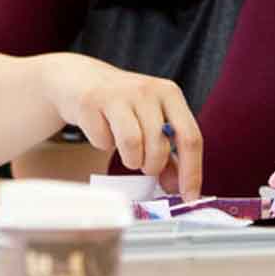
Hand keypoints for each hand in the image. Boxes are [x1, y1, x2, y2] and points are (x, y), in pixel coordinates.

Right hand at [40, 53, 204, 198]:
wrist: (82, 79)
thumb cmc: (123, 105)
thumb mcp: (152, 121)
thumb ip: (169, 154)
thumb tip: (176, 187)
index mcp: (170, 94)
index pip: (190, 137)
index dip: (191, 171)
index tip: (189, 196)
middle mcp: (148, 90)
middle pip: (160, 144)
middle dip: (153, 166)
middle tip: (145, 165)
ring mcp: (119, 94)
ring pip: (133, 143)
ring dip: (130, 159)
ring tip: (128, 153)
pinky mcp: (92, 102)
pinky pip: (103, 140)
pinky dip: (104, 145)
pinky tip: (104, 132)